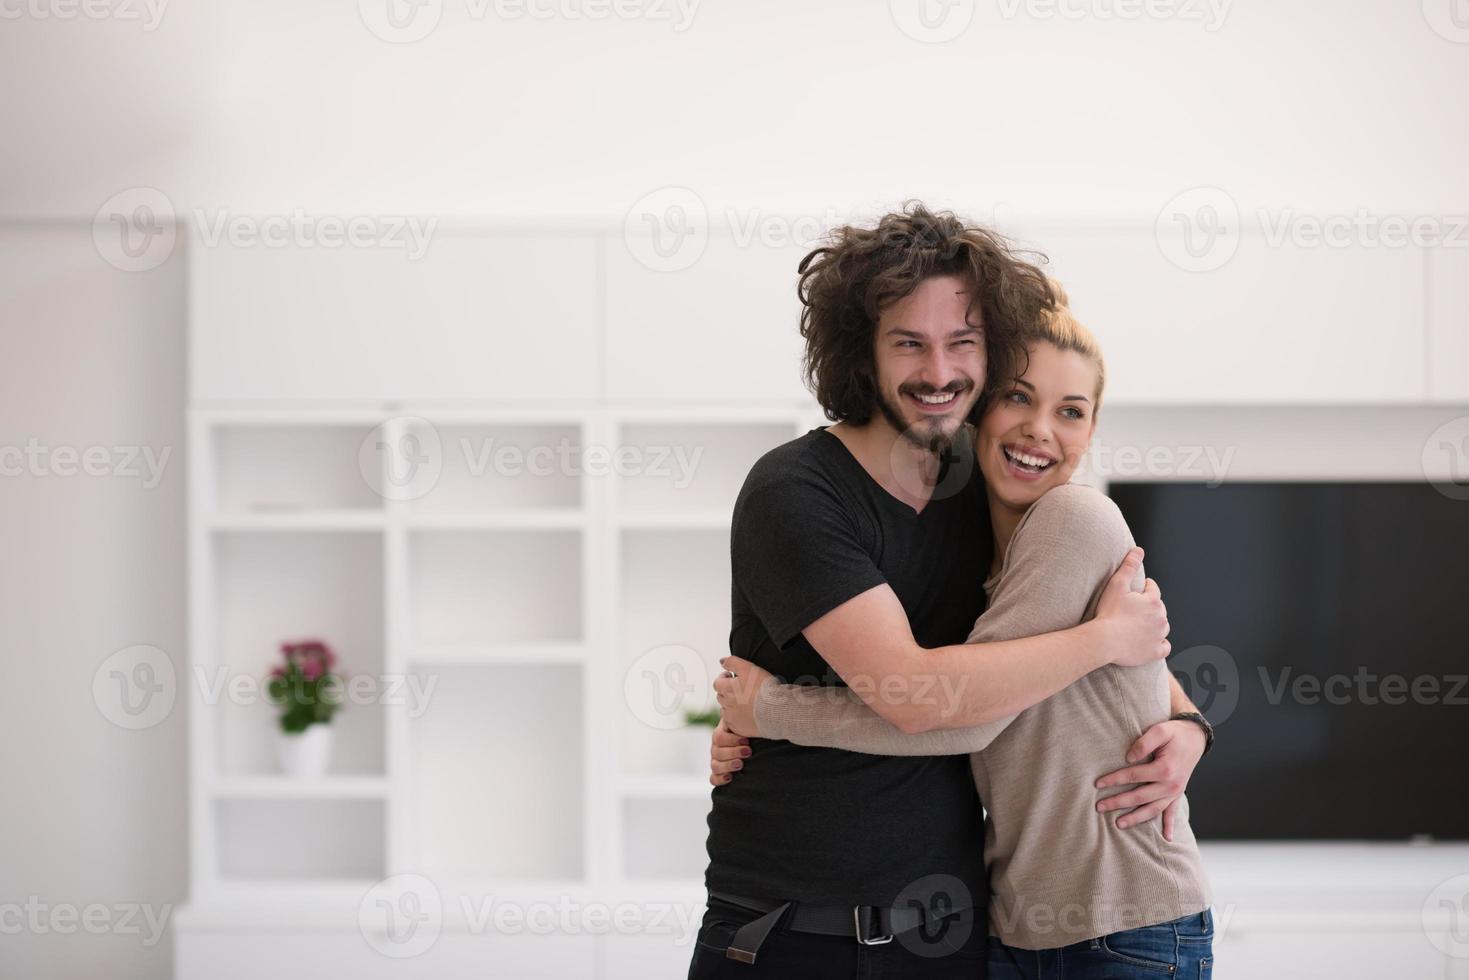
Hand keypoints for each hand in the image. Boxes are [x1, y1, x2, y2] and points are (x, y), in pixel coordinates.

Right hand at [708, 717, 750, 786]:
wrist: (753, 740)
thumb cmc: (750, 727)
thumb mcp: (746, 719)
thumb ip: (743, 712)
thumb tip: (743, 691)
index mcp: (722, 732)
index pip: (719, 737)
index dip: (731, 740)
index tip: (746, 740)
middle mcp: (717, 746)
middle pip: (716, 751)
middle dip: (733, 752)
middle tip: (748, 751)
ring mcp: (717, 759)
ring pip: (715, 764)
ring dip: (728, 765)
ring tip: (741, 764)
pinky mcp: (720, 772)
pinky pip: (713, 778)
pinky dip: (720, 779)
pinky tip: (730, 778)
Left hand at [712, 655, 771, 737]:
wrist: (776, 710)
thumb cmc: (764, 689)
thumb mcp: (748, 667)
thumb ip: (732, 662)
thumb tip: (722, 661)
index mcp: (726, 689)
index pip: (717, 682)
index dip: (725, 678)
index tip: (733, 677)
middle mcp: (726, 704)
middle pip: (721, 696)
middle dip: (728, 691)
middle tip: (742, 688)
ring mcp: (732, 718)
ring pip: (726, 710)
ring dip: (732, 705)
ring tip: (746, 702)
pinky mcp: (739, 728)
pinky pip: (733, 723)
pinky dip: (737, 718)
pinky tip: (748, 714)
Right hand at [1094, 547, 1169, 667]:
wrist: (1104, 640)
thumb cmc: (1108, 612)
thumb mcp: (1117, 584)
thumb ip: (1129, 566)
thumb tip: (1139, 550)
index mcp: (1153, 601)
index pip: (1153, 589)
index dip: (1144, 589)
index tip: (1135, 592)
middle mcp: (1161, 618)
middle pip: (1159, 609)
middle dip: (1150, 607)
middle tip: (1134, 610)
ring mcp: (1159, 636)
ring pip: (1163, 627)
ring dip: (1155, 625)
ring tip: (1140, 625)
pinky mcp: (1155, 652)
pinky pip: (1164, 647)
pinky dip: (1159, 644)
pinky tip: (1150, 642)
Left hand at [1094, 719, 1206, 839]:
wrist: (1195, 738)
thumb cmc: (1174, 733)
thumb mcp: (1159, 731)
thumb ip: (1143, 744)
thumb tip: (1128, 759)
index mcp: (1164, 769)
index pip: (1133, 776)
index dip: (1114, 780)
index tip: (1097, 784)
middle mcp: (1171, 785)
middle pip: (1139, 797)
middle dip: (1118, 803)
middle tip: (1099, 807)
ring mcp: (1175, 792)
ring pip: (1153, 810)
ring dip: (1136, 818)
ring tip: (1118, 824)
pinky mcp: (1178, 794)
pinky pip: (1173, 812)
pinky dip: (1170, 825)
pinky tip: (1167, 838)